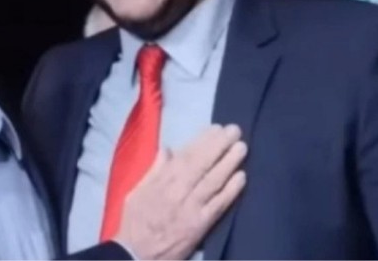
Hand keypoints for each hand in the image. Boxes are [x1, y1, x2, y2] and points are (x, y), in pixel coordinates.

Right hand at [114, 124, 246, 259]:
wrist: (136, 255)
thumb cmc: (135, 223)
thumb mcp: (136, 192)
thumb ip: (153, 171)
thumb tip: (167, 150)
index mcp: (162, 182)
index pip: (186, 156)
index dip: (203, 141)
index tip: (215, 128)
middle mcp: (178, 191)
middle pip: (202, 164)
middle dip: (219, 146)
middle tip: (235, 130)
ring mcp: (191, 208)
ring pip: (213, 181)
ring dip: (229, 162)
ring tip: (242, 147)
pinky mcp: (200, 225)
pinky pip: (218, 205)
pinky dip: (230, 190)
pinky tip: (242, 177)